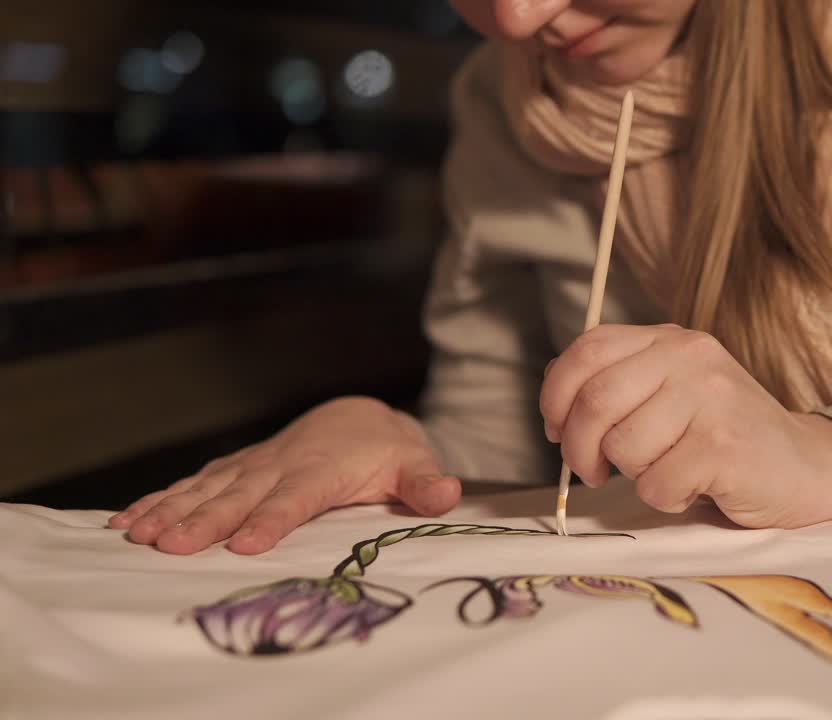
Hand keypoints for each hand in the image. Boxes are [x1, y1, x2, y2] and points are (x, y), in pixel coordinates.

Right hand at [108, 396, 459, 554]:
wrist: (360, 418)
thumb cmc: (388, 450)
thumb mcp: (414, 463)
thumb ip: (425, 483)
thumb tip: (448, 494)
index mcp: (323, 469)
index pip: (296, 498)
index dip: (271, 519)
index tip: (244, 543)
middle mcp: (282, 464)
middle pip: (240, 495)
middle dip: (205, 520)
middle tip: (170, 546)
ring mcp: (255, 465)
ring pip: (208, 487)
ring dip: (171, 510)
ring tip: (136, 535)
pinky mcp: (238, 468)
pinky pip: (196, 483)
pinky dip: (161, 499)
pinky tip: (127, 520)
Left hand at [540, 324, 831, 527]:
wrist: (805, 467)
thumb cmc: (722, 438)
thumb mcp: (671, 392)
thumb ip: (620, 384)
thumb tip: (554, 400)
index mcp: (671, 340)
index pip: (588, 350)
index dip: (556, 394)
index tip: (556, 429)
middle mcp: (691, 358)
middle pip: (595, 401)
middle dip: (579, 448)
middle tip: (593, 472)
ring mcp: (711, 398)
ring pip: (623, 447)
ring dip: (632, 476)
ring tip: (667, 471)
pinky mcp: (724, 445)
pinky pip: (656, 483)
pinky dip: (663, 498)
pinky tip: (692, 487)